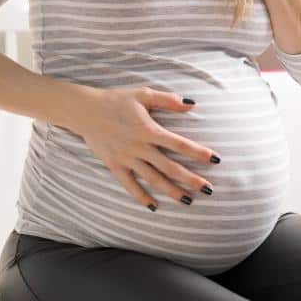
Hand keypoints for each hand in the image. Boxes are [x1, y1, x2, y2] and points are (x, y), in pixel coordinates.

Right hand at [67, 85, 220, 209]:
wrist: (85, 111)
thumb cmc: (116, 100)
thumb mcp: (143, 94)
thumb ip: (168, 100)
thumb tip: (192, 105)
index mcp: (149, 129)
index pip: (179, 144)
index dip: (198, 152)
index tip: (215, 159)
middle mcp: (140, 147)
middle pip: (170, 167)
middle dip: (190, 179)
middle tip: (208, 189)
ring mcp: (127, 159)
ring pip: (153, 179)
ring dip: (171, 191)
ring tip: (188, 201)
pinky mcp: (115, 166)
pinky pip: (130, 185)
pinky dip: (141, 196)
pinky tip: (153, 207)